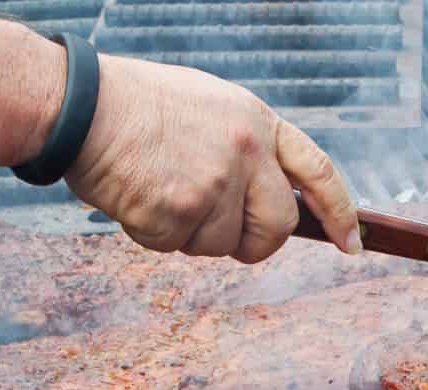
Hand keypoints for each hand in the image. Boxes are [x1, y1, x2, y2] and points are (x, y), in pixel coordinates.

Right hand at [64, 54, 360, 262]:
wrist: (76, 103)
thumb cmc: (138, 105)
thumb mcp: (212, 109)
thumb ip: (249, 151)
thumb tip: (273, 204)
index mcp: (259, 123)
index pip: (320, 173)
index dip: (339, 213)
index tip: (351, 244)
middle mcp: (246, 153)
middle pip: (277, 229)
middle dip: (253, 243)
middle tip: (220, 232)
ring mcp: (214, 184)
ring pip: (221, 245)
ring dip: (190, 234)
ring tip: (157, 188)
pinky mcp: (178, 211)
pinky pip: (175, 247)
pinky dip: (152, 234)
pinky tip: (135, 196)